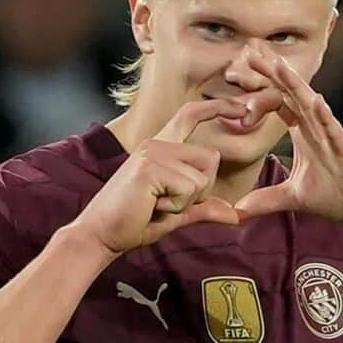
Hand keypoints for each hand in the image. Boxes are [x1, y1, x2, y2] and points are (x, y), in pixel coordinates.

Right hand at [72, 98, 248, 254]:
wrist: (101, 235)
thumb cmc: (134, 222)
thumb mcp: (177, 214)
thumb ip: (204, 208)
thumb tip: (236, 215)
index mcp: (161, 147)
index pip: (191, 114)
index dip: (218, 107)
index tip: (241, 107)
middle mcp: (157, 143)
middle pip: (211, 158)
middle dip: (200, 190)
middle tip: (168, 202)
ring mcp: (153, 152)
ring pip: (201, 177)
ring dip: (186, 202)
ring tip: (156, 204)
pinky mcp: (150, 167)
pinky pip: (189, 189)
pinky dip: (177, 206)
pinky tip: (152, 206)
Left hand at [235, 50, 342, 234]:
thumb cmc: (342, 197)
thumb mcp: (295, 199)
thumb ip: (266, 200)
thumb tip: (237, 211)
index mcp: (305, 135)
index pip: (281, 104)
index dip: (261, 89)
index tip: (238, 73)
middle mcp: (318, 130)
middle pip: (292, 95)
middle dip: (273, 74)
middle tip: (250, 51)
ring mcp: (334, 139)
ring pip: (311, 107)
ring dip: (295, 86)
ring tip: (279, 65)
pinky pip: (335, 131)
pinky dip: (324, 116)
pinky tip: (316, 101)